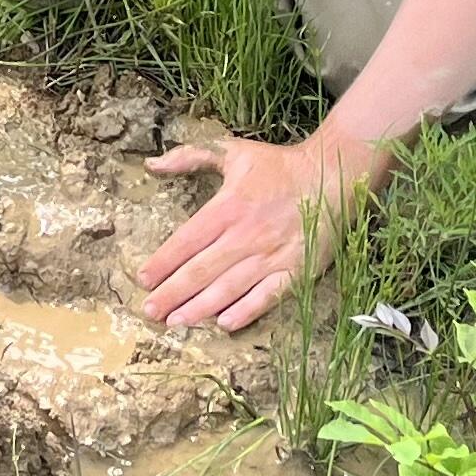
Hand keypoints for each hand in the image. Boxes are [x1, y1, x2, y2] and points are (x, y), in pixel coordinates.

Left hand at [137, 128, 384, 330]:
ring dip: (200, 308)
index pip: (187, 241)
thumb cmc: (279, 165)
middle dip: (173, 293)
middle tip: (150, 311)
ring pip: (229, 287)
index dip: (163, 262)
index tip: (143, 279)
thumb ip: (190, 157)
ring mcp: (273, 255)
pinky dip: (247, 310)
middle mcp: (247, 235)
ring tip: (176, 322)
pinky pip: (268, 296)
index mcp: (229, 207)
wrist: (333, 175)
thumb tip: (151, 164)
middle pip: (202, 270)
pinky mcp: (297, 270)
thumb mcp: (232, 152)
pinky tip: (225, 324)